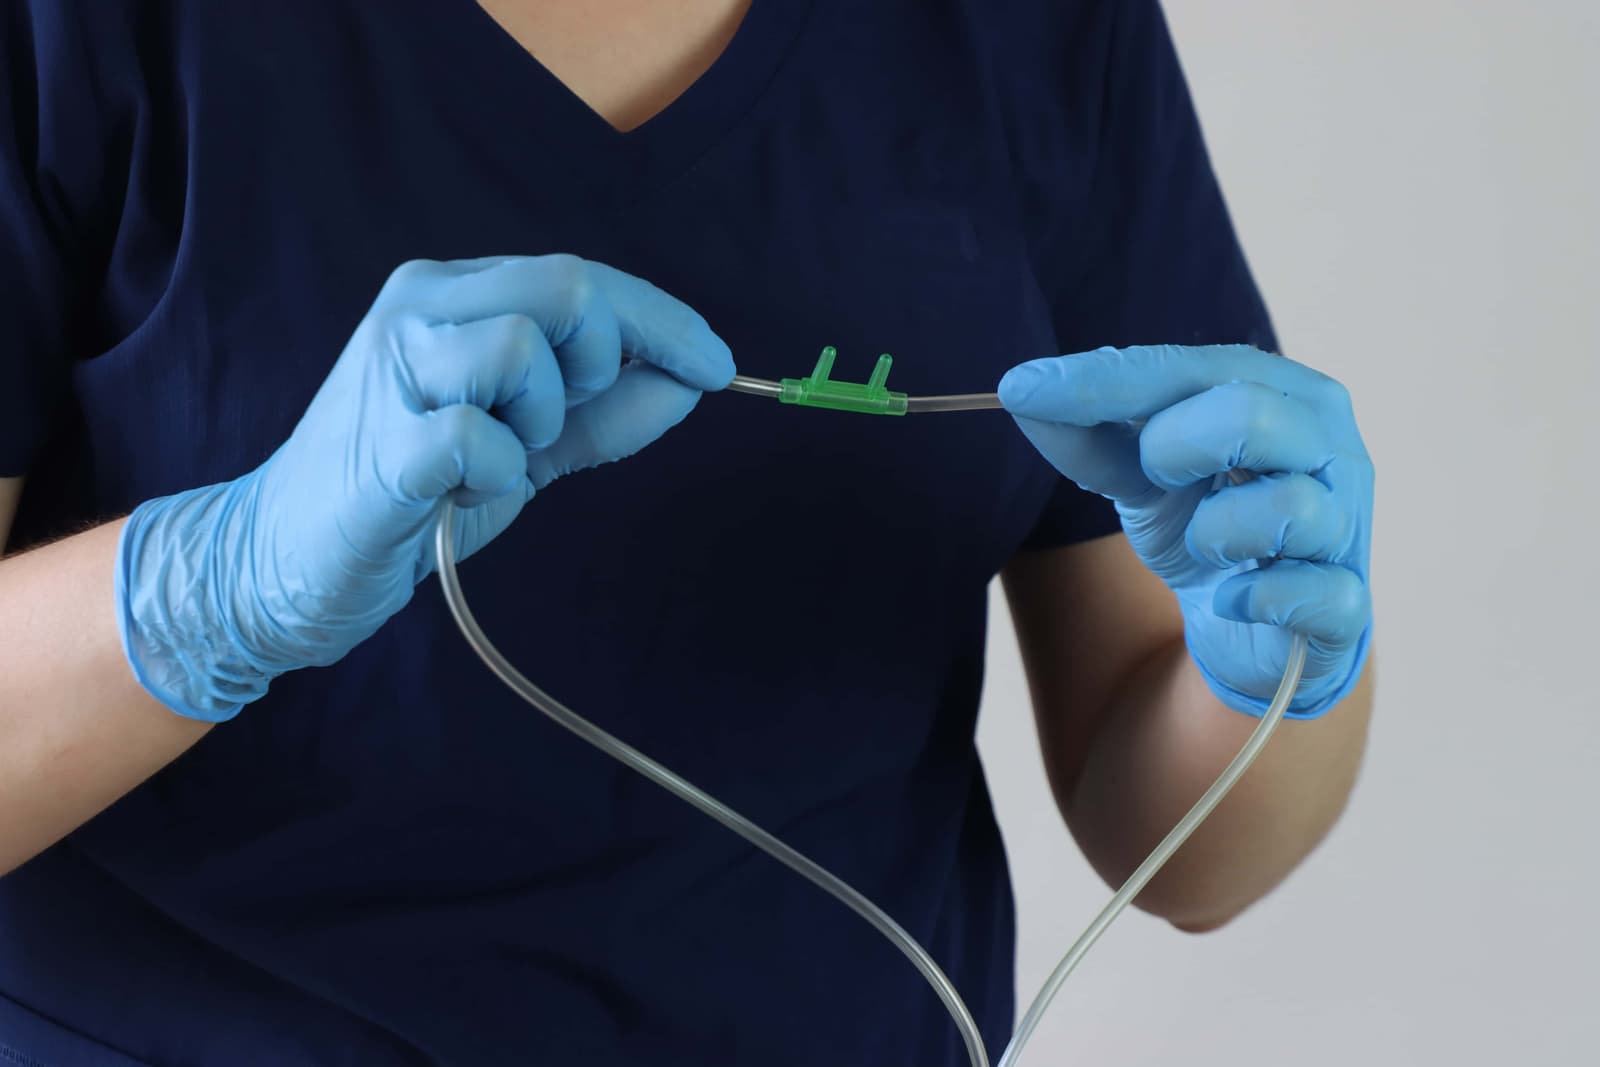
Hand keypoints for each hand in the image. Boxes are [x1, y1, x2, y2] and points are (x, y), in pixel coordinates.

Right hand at [117, 255, 734, 720]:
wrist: (285, 561)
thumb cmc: (410, 493)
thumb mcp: (526, 444)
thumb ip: (605, 413)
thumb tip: (690, 380)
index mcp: (453, 295)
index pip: (582, 277)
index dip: (663, 321)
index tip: (718, 366)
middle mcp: (418, 309)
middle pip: (566, 291)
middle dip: (601, 364)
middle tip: (557, 426)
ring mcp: (394, 371)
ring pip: (526, 351)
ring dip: (540, 424)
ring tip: (492, 460)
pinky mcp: (383, 446)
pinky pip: (484, 438)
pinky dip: (498, 475)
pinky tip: (459, 493)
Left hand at [999, 345, 1371, 717]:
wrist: (1250, 632)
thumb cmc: (1206, 529)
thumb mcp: (1137, 476)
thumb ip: (1088, 433)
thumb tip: (1022, 391)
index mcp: (1285, 393)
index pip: (1192, 369)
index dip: (1107, 379)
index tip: (1022, 387)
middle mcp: (1331, 446)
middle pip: (1249, 414)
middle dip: (1174, 447)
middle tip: (1157, 475)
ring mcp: (1347, 525)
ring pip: (1285, 507)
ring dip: (1215, 533)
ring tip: (1208, 545)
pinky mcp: (1347, 603)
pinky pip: (1308, 593)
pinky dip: (1249, 598)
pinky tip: (1232, 598)